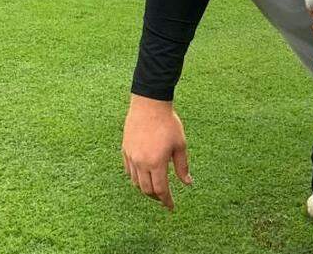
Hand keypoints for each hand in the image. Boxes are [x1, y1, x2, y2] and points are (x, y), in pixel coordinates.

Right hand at [122, 94, 192, 210]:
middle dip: (156, 197)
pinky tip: (143, 175)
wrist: (150, 105)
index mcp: (157, 162)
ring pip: (135, 182)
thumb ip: (182, 166)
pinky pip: (128, 170)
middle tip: (164, 199)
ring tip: (154, 188)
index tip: (171, 207)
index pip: (161, 190)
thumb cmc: (168, 123)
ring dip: (145, 188)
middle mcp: (141, 162)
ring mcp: (131, 157)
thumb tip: (187, 183)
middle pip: (146, 189)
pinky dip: (136, 177)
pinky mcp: (125, 150)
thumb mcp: (180, 145)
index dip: (166, 201)